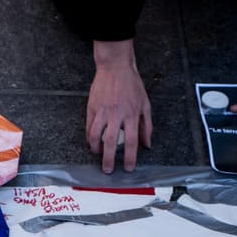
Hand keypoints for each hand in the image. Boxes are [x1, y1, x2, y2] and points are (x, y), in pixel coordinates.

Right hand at [87, 40, 152, 172]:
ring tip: (97, 154)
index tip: (129, 168)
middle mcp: (116, 114)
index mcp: (131, 114)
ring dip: (96, 149)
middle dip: (109, 159)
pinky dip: (89, 137)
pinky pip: (88, 126)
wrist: (115, 67)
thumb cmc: (131, 84)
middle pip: (111, 142)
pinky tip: (91, 141)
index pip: (132, 141)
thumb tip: (147, 144)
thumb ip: (147, 126)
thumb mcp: (145, 104)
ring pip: (96, 135)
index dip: (130, 157)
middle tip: (108, 170)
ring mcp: (102, 110)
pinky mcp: (92, 107)